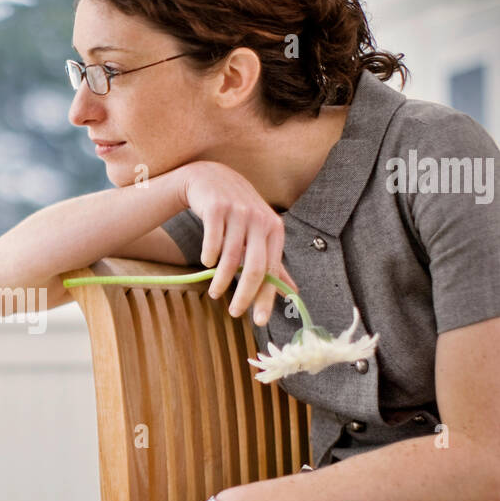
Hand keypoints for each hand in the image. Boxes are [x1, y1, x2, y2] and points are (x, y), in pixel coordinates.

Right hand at [181, 161, 300, 326]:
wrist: (211, 179)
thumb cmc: (238, 212)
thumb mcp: (259, 233)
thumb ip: (273, 262)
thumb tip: (292, 292)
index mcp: (274, 229)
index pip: (273, 271)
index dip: (267, 298)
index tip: (259, 321)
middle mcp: (260, 220)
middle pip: (255, 268)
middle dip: (244, 295)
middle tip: (235, 314)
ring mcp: (238, 212)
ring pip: (230, 258)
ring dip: (220, 281)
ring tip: (215, 293)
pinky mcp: (217, 208)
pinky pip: (212, 242)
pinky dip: (208, 257)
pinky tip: (207, 262)